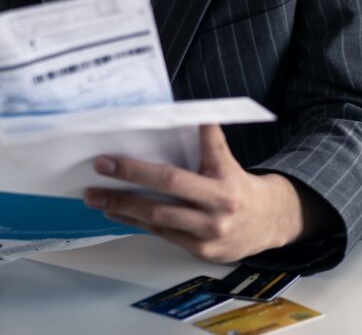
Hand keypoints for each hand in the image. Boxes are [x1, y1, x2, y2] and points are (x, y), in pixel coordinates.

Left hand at [83, 124, 305, 262]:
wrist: (266, 225)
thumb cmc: (237, 187)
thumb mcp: (227, 161)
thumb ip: (209, 141)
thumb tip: (190, 112)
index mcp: (227, 175)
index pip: (209, 147)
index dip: (193, 131)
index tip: (156, 119)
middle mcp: (220, 203)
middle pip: (170, 185)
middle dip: (132, 174)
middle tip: (102, 165)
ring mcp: (209, 230)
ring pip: (159, 215)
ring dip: (123, 204)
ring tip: (95, 195)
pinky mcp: (199, 249)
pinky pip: (161, 233)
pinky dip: (135, 221)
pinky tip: (115, 212)